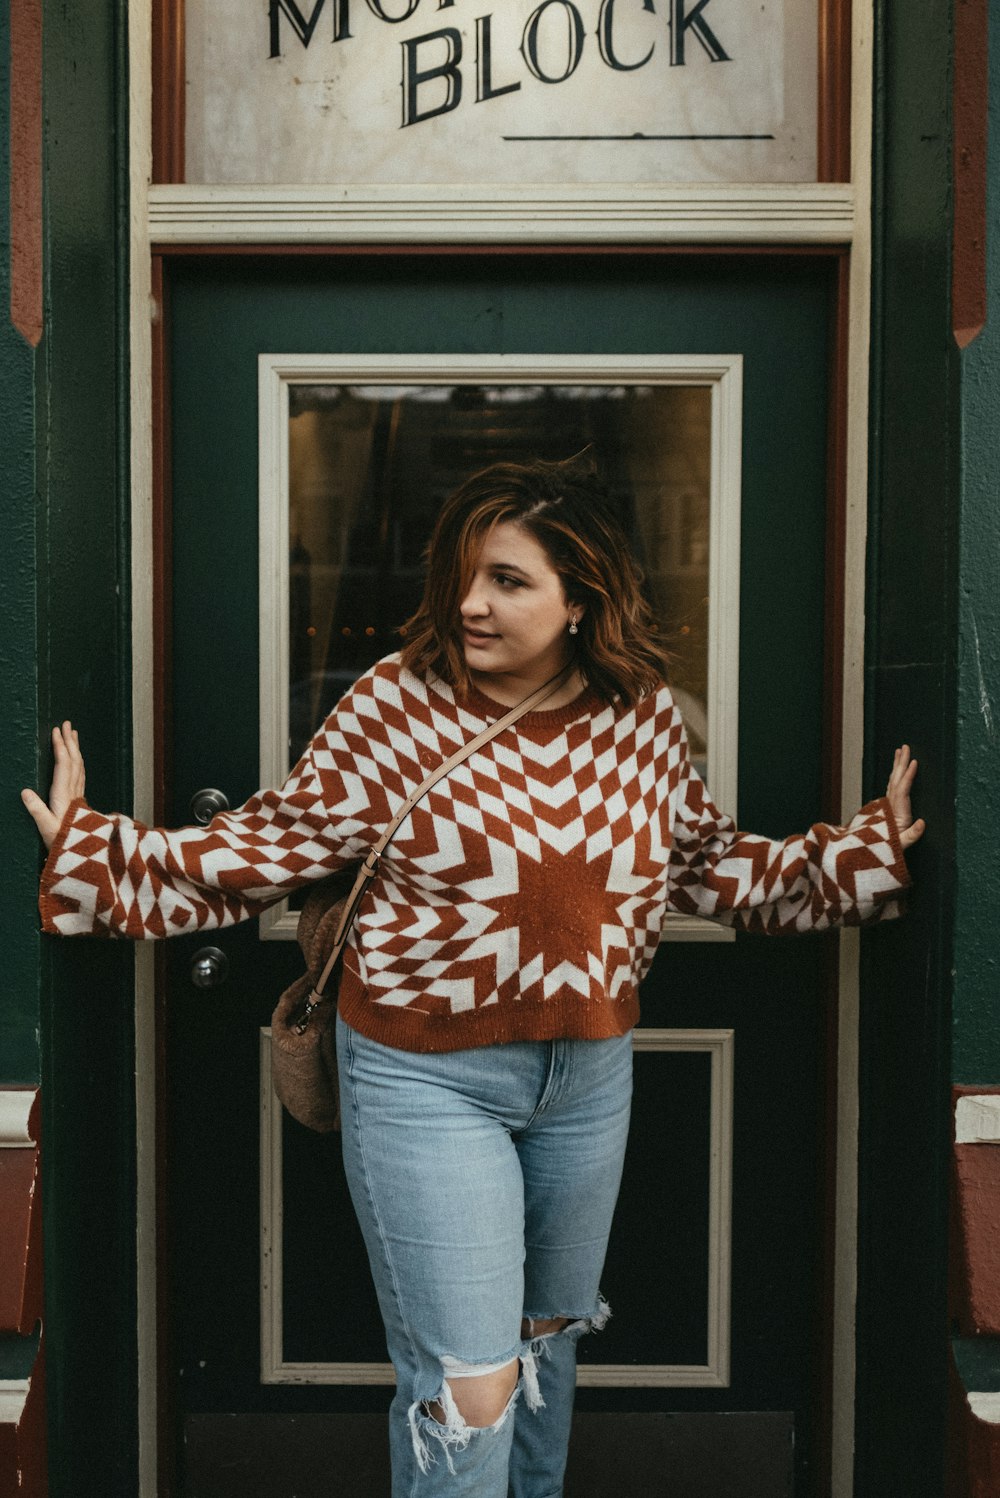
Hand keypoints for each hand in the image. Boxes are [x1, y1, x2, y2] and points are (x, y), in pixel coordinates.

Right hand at [21, 721, 86, 850]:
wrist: (82, 856)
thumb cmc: (62, 843)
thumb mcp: (45, 828)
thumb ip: (36, 810)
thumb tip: (24, 792)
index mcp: (63, 796)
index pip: (64, 765)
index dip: (60, 747)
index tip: (56, 731)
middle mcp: (73, 792)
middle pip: (74, 761)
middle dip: (70, 741)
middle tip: (67, 723)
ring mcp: (78, 796)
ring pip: (79, 766)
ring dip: (76, 749)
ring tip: (74, 734)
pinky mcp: (79, 801)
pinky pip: (80, 775)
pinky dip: (78, 762)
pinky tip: (77, 759)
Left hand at [886, 744, 924, 850]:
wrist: (871, 856)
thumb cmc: (888, 850)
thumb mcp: (901, 845)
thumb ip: (911, 835)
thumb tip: (922, 822)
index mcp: (896, 813)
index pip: (901, 790)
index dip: (908, 776)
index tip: (913, 763)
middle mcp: (891, 807)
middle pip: (896, 781)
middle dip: (901, 763)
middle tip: (905, 747)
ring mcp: (888, 806)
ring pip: (892, 781)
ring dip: (897, 766)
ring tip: (899, 751)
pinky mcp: (888, 808)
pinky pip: (892, 787)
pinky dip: (896, 775)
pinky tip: (897, 769)